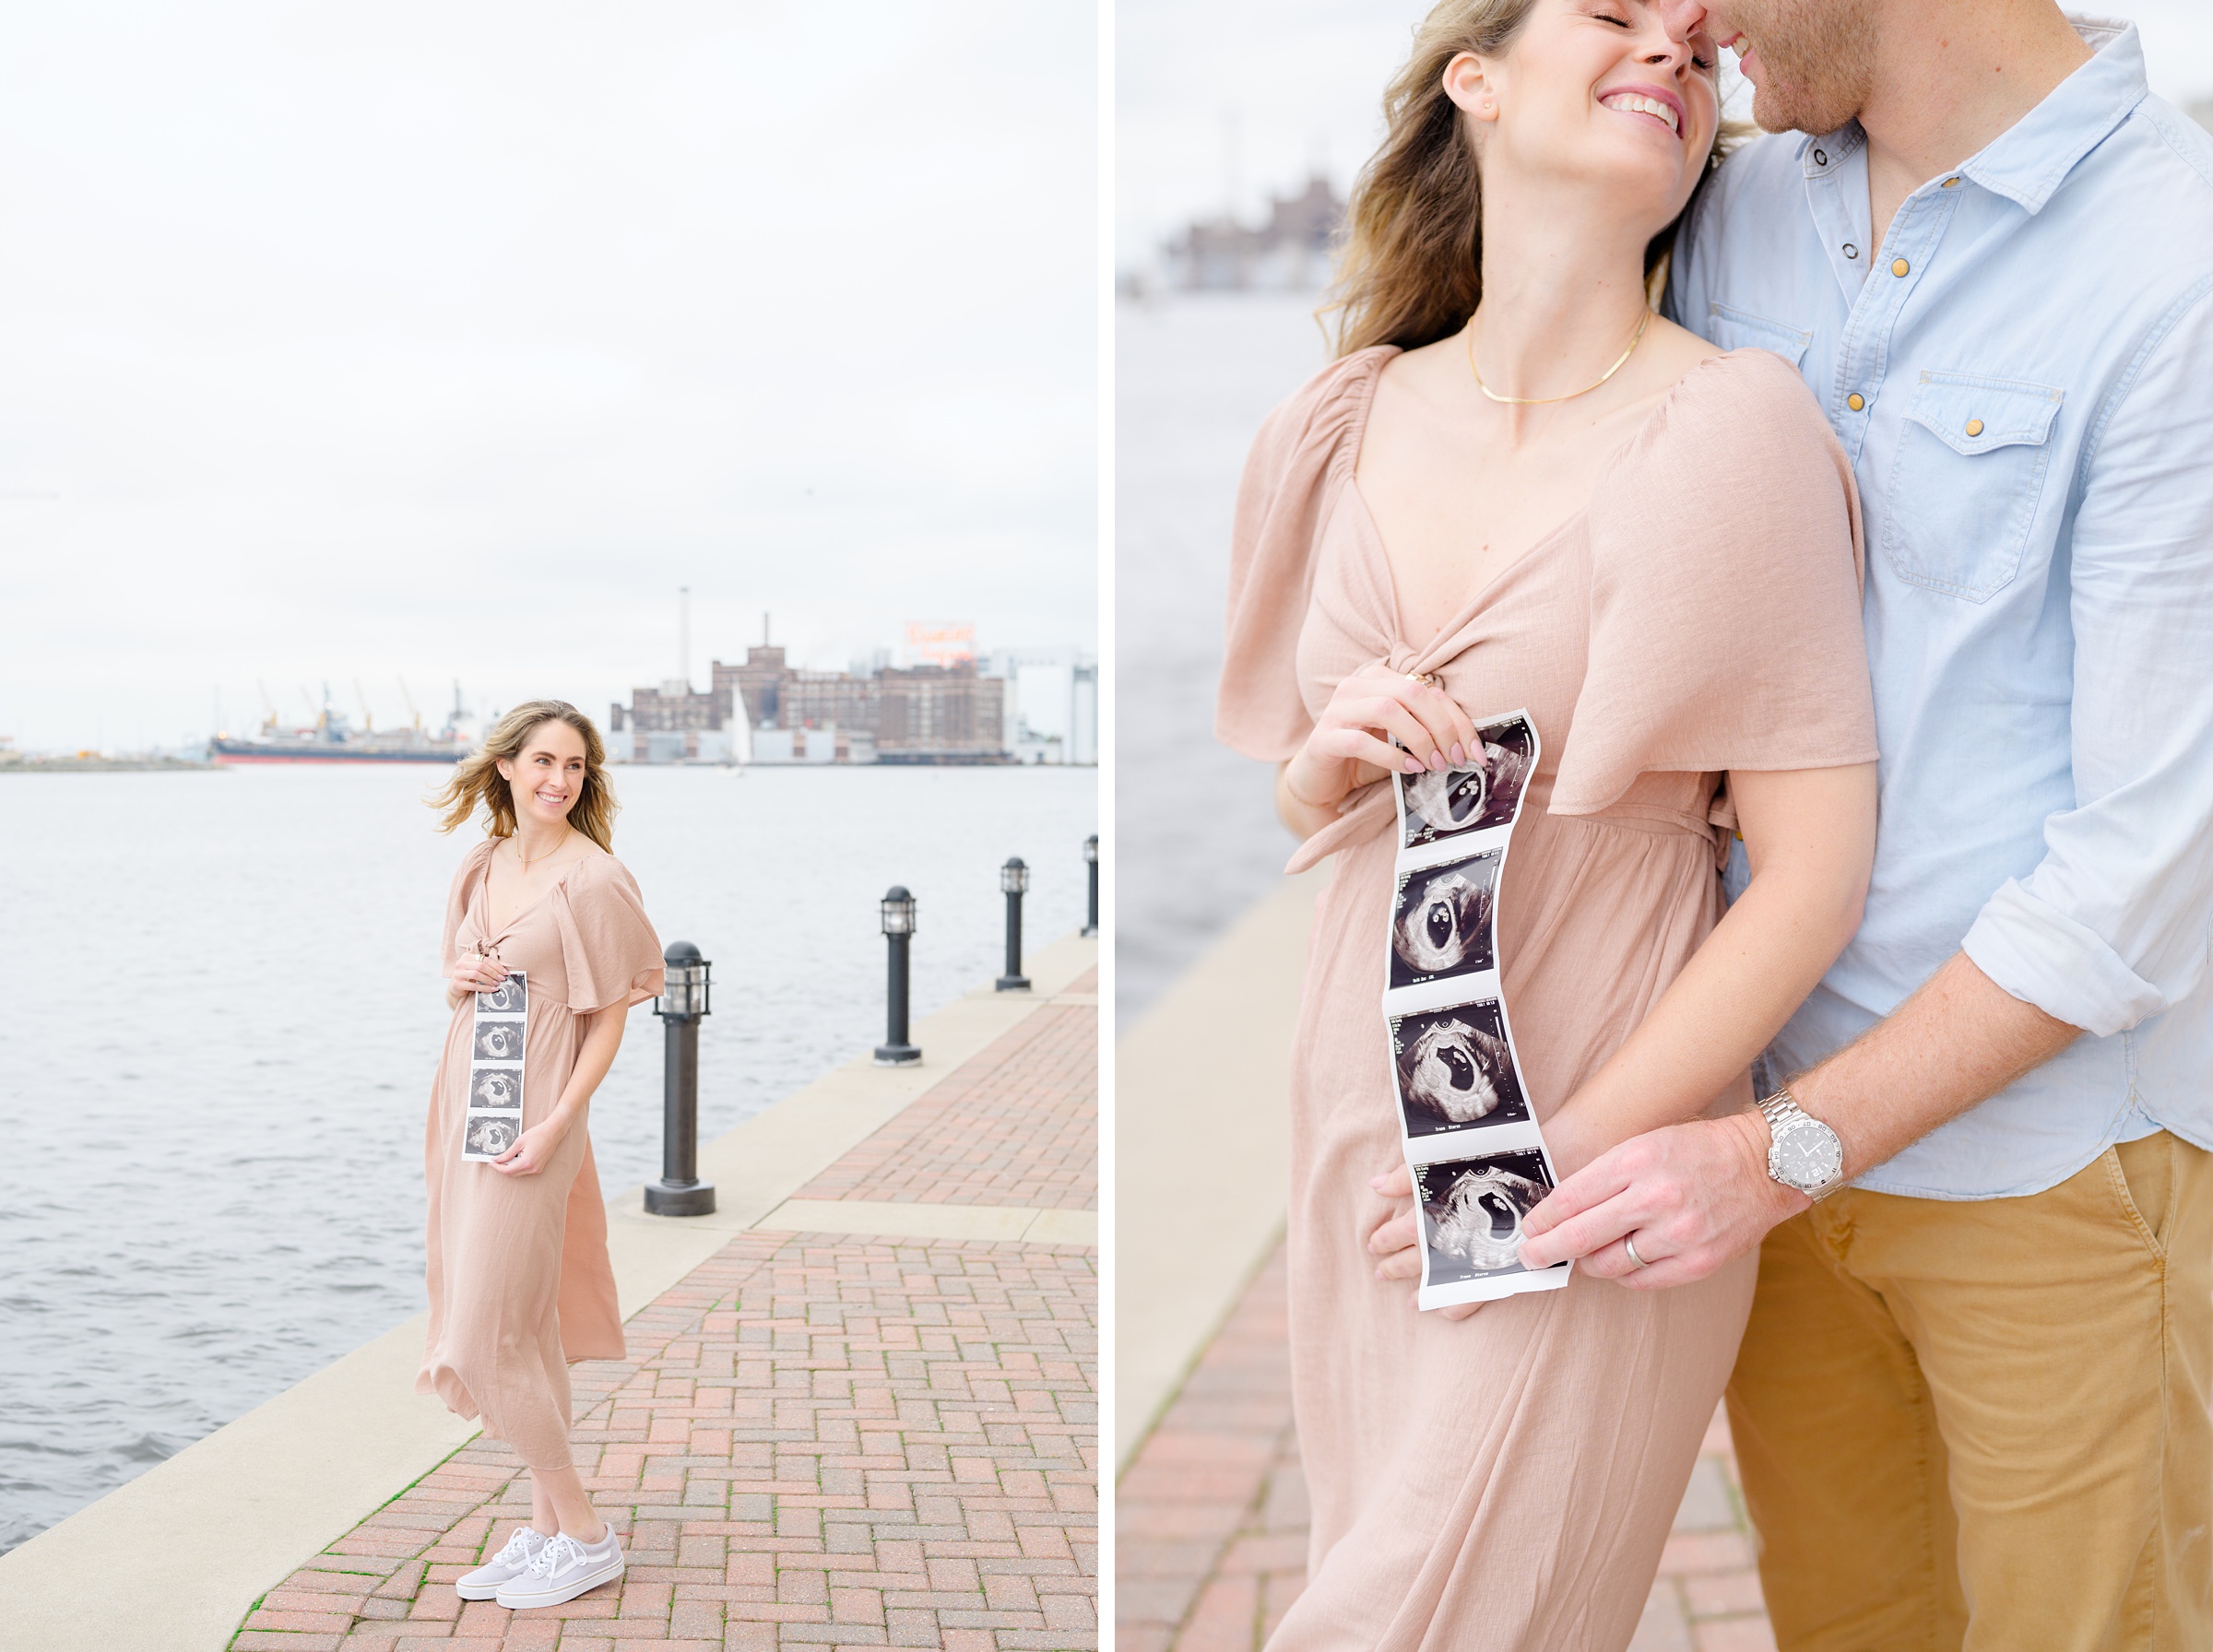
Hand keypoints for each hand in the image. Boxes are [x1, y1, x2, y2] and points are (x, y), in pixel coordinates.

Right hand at [448, 951, 506, 997]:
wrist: (455, 987)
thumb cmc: (469, 976)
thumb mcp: (475, 968)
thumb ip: (485, 966)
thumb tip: (503, 971)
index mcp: (467, 956)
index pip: (485, 959)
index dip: (497, 966)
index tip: (505, 972)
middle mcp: (460, 963)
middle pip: (481, 966)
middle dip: (494, 973)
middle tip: (502, 979)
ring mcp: (457, 973)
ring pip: (477, 975)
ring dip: (489, 980)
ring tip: (497, 984)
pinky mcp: (457, 984)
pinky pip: (474, 986)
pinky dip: (485, 988)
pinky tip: (492, 989)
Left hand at [491, 1110, 570, 1176]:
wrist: (553, 1132)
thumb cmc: (538, 1134)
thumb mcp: (519, 1142)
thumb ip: (507, 1153)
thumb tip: (497, 1160)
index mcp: (526, 1163)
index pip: (507, 1171)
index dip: (497, 1167)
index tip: (491, 1163)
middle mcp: (532, 1169)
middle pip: (512, 1174)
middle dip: (503, 1168)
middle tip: (496, 1160)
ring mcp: (537, 1169)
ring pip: (518, 1173)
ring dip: (510, 1167)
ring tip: (506, 1158)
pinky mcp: (539, 1167)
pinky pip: (525, 1171)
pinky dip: (518, 1166)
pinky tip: (516, 1158)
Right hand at [1285, 662, 1480, 813]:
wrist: (1319, 778)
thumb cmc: (1364, 756)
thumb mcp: (1399, 737)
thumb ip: (1425, 728)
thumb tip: (1469, 744)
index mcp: (1378, 678)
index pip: (1428, 690)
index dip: (1457, 720)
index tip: (1475, 751)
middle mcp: (1356, 686)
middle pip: (1411, 693)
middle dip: (1441, 727)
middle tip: (1455, 759)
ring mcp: (1336, 710)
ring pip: (1387, 710)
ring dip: (1419, 739)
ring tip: (1434, 765)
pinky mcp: (1324, 738)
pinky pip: (1361, 741)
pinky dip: (1391, 756)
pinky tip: (1410, 769)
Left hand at [1364, 1163, 1484, 1320]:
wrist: (1539, 1176)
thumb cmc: (1488, 1162)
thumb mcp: (1441, 1159)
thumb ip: (1406, 1175)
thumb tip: (1376, 1185)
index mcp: (1431, 1216)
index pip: (1398, 1234)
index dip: (1383, 1240)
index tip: (1374, 1245)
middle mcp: (1448, 1241)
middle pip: (1413, 1262)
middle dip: (1395, 1268)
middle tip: (1382, 1273)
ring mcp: (1472, 1260)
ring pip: (1438, 1284)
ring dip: (1422, 1293)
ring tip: (1410, 1300)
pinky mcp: (1497, 1273)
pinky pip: (1472, 1297)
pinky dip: (1456, 1306)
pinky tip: (1443, 1310)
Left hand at [1515, 1111, 1807, 1284]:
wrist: (1766, 1164)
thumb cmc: (1701, 1149)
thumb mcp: (1647, 1143)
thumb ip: (1606, 1174)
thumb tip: (1561, 1209)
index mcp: (1637, 1160)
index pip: (1571, 1198)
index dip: (1542, 1219)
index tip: (1529, 1228)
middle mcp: (1656, 1197)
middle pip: (1581, 1236)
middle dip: (1547, 1250)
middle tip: (1531, 1256)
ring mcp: (1679, 1233)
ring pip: (1609, 1263)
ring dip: (1587, 1263)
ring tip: (1581, 1258)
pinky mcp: (1700, 1261)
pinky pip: (1642, 1280)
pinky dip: (1623, 1275)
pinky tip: (1618, 1264)